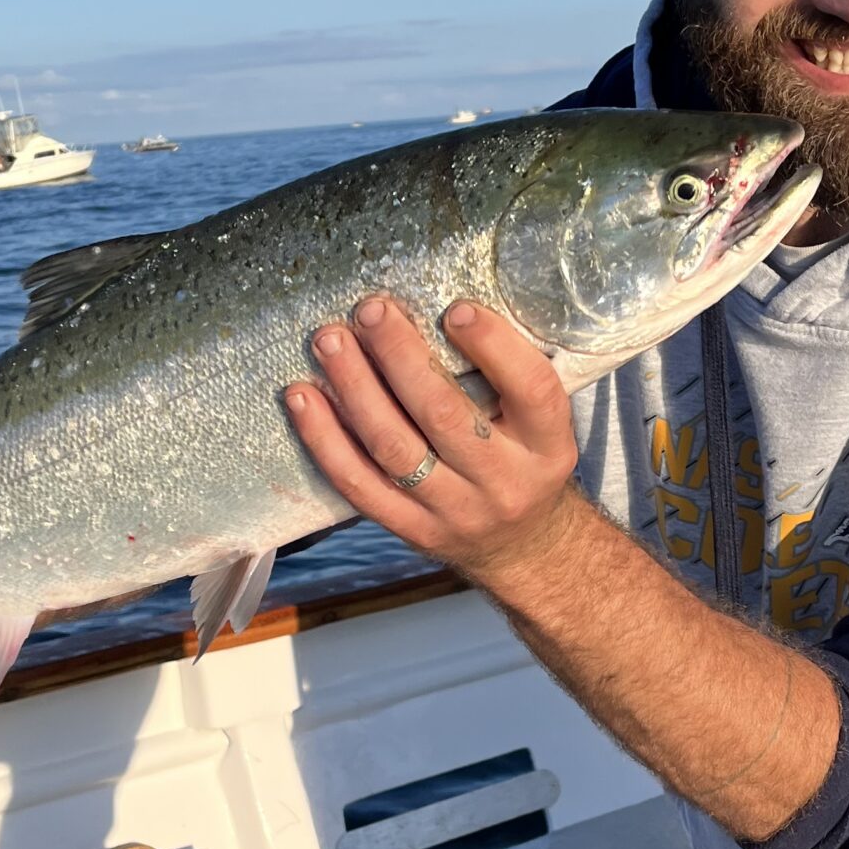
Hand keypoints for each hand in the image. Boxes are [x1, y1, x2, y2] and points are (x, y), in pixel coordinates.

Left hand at [285, 297, 579, 585]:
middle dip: (400, 356)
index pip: (531, 390)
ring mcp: (456, 512)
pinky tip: (300, 397)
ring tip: (329, 341)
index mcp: (548, 446)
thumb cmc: (524, 459)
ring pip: (394, 448)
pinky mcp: (413, 530)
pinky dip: (324, 439)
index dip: (494, 346)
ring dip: (355, 388)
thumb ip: (508, 376)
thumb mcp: (541, 424)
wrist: (522, 547)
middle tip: (369, 310)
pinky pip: (359, 485)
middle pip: (445, 415)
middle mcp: (505, 482)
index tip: (456, 308)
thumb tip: (445, 302)